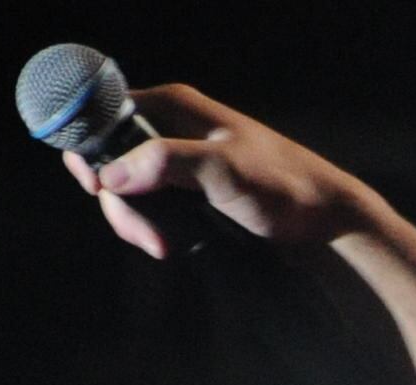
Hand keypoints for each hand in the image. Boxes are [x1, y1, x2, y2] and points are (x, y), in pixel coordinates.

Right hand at [64, 85, 374, 257]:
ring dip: (134, 221)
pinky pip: (151, 205)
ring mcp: (179, 160)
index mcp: (173, 106)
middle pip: (111, 159)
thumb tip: (112, 173)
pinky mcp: (190, 190)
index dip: (88, 149)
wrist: (326, 221)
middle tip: (145, 236)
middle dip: (119, 201)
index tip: (95, 186)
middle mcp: (171, 127)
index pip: (103, 115)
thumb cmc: (284, 188)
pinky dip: (150, 227)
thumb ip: (166, 164)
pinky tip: (166, 245)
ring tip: (161, 247)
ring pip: (129, 188)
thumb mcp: (223, 171)